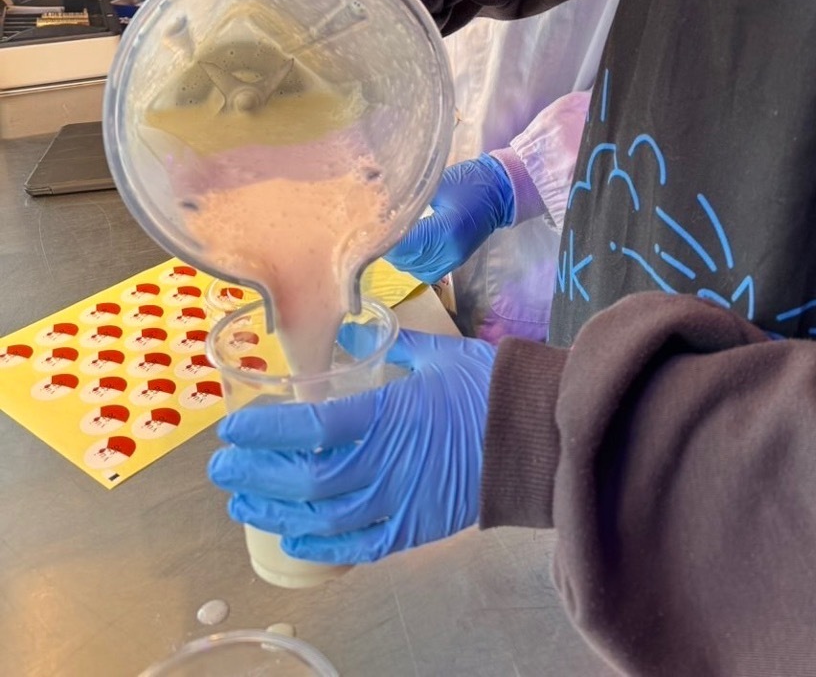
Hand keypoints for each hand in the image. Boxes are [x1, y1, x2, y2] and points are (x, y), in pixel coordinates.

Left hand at [208, 329, 495, 563]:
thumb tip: (348, 325)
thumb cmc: (487, 388)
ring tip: (242, 502)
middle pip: (304, 478)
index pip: (310, 428)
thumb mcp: (439, 353)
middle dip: (255, 474)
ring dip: (275, 511)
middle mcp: (385, 464)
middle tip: (221, 467)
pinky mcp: (415, 529)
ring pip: (322, 516)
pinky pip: (359, 547)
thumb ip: (390, 343)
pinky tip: (293, 538)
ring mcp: (399, 502)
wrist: (537, 434)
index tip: (232, 427)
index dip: (265, 431)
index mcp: (387, 415)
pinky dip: (322, 546)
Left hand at [386, 154, 515, 282]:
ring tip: (389, 239)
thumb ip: (410, 198)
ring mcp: (454, 259)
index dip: (383, 239)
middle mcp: (449, 251)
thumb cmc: (469, 181)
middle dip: (387, 248)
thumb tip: (379, 201)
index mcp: (444, 230)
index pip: (403, 244)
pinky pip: (426, 272)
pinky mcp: (456, 261)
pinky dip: (412, 263)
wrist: (501, 191)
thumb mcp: (436, 184)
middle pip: (406, 261)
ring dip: (399, 258)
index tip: (369, 228)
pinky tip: (407, 248)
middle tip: (374, 231)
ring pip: (414, 269)